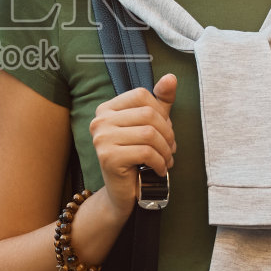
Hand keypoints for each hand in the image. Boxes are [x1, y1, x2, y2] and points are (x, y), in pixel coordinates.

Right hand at [89, 73, 177, 215]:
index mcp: (107, 109)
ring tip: (167, 159)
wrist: (122, 193)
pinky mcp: (108, 157)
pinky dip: (160, 162)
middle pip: (148, 114)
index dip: (161, 112)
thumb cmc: (136, 158)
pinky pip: (145, 152)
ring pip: (149, 134)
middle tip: (170, 148)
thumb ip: (160, 101)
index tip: (165, 130)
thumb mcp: (150, 125)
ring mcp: (101, 139)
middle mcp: (100, 121)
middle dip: (167, 133)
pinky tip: (160, 169)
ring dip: (166, 150)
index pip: (141, 95)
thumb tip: (171, 78)